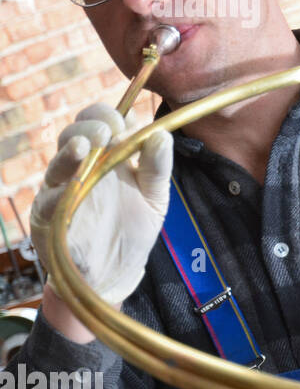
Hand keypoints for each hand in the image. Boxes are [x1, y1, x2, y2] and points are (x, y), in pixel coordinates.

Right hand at [30, 104, 172, 307]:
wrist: (115, 273)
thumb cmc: (132, 230)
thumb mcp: (154, 198)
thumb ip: (157, 168)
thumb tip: (162, 134)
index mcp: (108, 158)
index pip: (101, 122)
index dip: (111, 116)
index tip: (125, 121)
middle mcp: (81, 168)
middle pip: (76, 134)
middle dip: (91, 127)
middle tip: (108, 130)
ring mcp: (62, 190)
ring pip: (59, 162)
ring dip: (72, 151)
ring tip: (87, 145)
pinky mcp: (48, 217)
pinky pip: (49, 200)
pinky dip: (60, 192)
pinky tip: (71, 186)